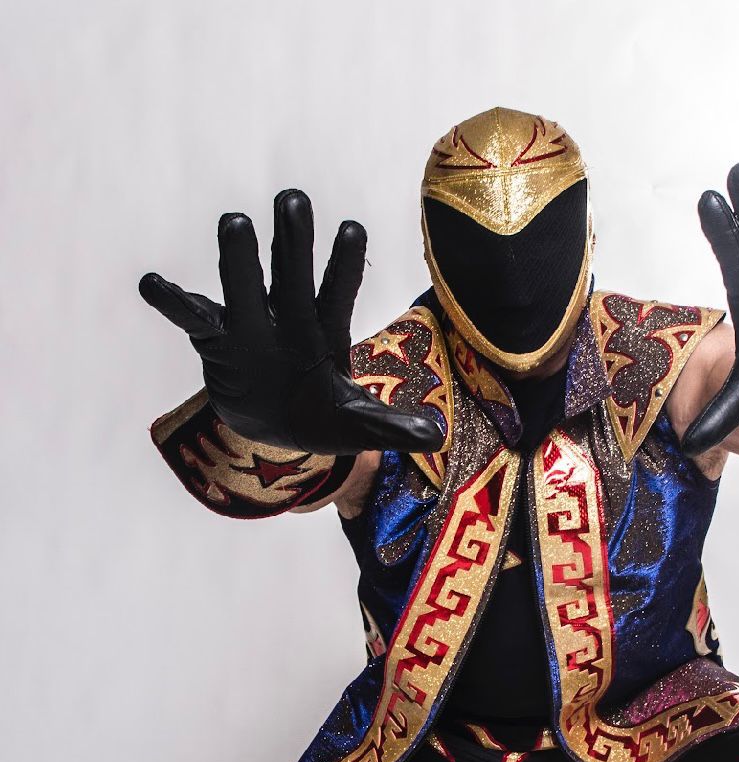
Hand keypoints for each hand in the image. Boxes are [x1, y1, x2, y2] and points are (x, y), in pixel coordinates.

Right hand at [139, 191, 442, 455]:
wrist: (278, 427)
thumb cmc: (322, 416)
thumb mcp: (358, 427)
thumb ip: (392, 427)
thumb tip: (435, 436)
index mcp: (326, 329)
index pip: (338, 291)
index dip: (345, 263)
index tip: (352, 229)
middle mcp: (288, 317)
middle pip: (291, 271)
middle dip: (293, 238)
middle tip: (293, 198)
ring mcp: (251, 324)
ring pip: (244, 284)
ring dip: (239, 257)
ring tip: (234, 222)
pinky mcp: (217, 340)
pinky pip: (192, 317)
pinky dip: (173, 301)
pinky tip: (152, 283)